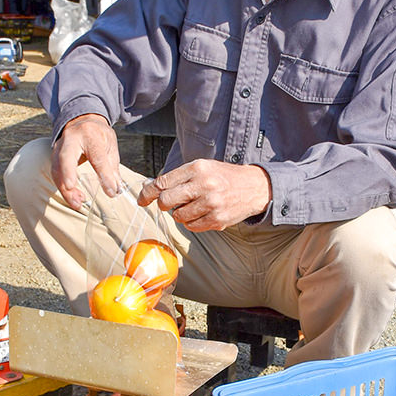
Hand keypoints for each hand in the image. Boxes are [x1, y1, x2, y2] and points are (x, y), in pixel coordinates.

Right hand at [51, 113, 121, 209]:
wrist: (81, 120)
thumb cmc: (98, 135)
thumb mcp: (110, 145)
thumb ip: (112, 167)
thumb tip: (116, 189)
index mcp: (90, 134)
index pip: (97, 157)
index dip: (104, 175)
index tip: (111, 191)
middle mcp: (71, 139)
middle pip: (66, 157)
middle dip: (68, 173)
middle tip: (72, 189)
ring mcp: (59, 147)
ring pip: (57, 169)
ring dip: (65, 189)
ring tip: (78, 203)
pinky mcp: (54, 156)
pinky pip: (55, 174)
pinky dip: (63, 188)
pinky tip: (74, 198)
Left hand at [138, 159, 271, 231]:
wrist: (253, 187)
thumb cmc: (223, 177)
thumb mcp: (202, 168)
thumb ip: (178, 177)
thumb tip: (150, 190)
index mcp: (197, 169)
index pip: (163, 182)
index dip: (147, 193)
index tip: (142, 199)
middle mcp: (204, 185)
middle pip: (166, 201)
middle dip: (164, 204)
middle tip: (171, 203)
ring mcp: (211, 204)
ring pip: (178, 216)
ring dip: (180, 213)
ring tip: (193, 205)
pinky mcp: (217, 220)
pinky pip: (191, 227)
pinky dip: (191, 222)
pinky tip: (201, 213)